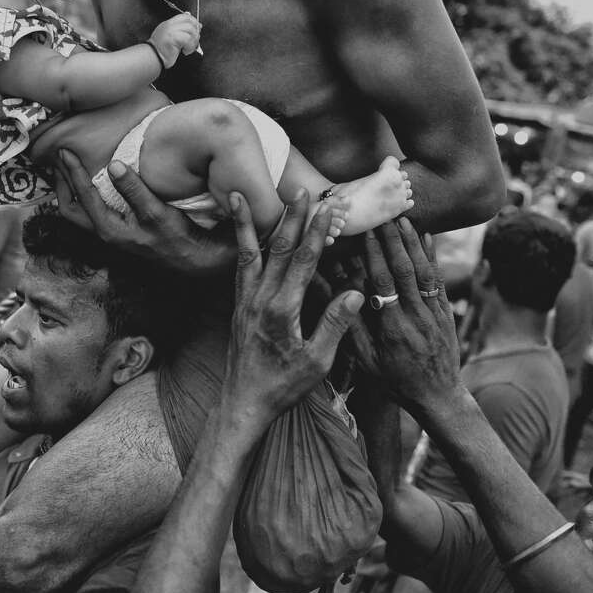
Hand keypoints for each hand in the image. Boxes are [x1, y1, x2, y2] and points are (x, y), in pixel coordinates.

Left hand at [53, 148, 234, 273]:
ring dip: (71, 190)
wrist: (193, 258)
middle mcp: (105, 234)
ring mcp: (112, 233)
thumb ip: (134, 190)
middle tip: (58, 160)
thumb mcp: (156, 212)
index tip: (66, 152)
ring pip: (79, 212)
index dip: (73, 172)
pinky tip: (95, 181)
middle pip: (69, 209)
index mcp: (109, 230)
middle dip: (62, 184)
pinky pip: (93, 211)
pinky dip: (86, 195)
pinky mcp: (120, 230)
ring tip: (69, 168)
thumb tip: (114, 165)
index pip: (82, 197)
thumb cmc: (177, 237)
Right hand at [148, 12, 200, 67]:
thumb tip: (198, 25)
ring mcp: (170, 30)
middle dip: (196, 32)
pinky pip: (188, 39)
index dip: (194, 22)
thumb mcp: (171, 38)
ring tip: (189, 49)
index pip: (185, 16)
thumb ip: (181, 31)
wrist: (151, 58)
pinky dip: (190, 47)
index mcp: (168, 24)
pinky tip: (185, 51)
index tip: (198, 30)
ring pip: (191, 30)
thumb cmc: (162, 51)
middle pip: (189, 22)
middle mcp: (169, 25)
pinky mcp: (172, 38)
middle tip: (195, 42)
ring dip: (194, 41)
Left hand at [224, 192, 362, 427]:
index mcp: (282, 310)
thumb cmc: (284, 387)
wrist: (243, 403)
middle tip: (299, 189)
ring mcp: (245, 301)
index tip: (327, 209)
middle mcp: (259, 299)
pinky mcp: (238, 305)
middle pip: (277, 249)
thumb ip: (334, 325)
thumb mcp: (317, 362)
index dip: (316, 233)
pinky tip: (241, 233)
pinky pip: (239, 267)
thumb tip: (354, 293)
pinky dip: (240, 245)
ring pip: (250, 252)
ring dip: (249, 222)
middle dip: (290, 217)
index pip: (303, 262)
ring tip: (239, 193)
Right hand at [357, 218, 463, 415]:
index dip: (374, 255)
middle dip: (393, 240)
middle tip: (382, 214)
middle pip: (404, 270)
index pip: (383, 284)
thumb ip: (354, 328)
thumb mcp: (367, 362)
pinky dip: (432, 256)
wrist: (439, 397)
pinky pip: (439, 280)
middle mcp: (416, 317)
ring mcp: (435, 313)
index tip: (365, 232)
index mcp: (393, 329)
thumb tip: (340, 296)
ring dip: (413, 242)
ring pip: (424, 271)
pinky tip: (426, 236)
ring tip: (402, 218)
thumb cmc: (396, 382)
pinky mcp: (446, 312)